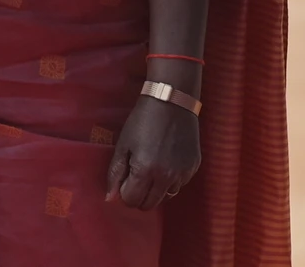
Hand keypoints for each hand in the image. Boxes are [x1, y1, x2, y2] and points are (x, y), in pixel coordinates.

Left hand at [105, 95, 202, 210]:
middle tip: (136, 178)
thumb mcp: (123, 145)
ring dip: (156, 190)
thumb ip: (115, 173)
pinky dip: (171, 180)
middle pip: (149, 204)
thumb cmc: (142, 121)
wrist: (172, 100)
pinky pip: (179, 184)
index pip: (131, 200)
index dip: (124, 193)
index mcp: (145, 171)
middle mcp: (166, 176)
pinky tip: (167, 162)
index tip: (125, 180)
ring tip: (153, 169)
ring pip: (166, 197)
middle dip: (139, 196)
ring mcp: (183, 172)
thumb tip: (110, 198)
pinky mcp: (194, 166)